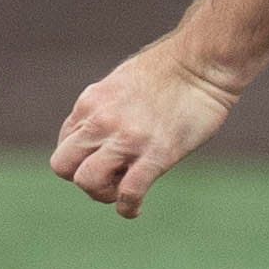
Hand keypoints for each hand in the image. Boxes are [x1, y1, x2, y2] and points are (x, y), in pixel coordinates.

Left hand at [50, 38, 240, 218]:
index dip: (82, 158)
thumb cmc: (173, 67)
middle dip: (81, 178)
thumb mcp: (123, 80)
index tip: (105, 160)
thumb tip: (106, 130)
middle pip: (63, 166)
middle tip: (109, 178)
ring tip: (122, 190)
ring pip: (88, 182)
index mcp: (91, 102)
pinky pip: (129, 193)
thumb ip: (107, 107)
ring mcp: (127, 138)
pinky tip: (136, 209)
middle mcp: (101, 121)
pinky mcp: (157, 153)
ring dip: (102, 194)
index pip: (65, 144)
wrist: (205, 59)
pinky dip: (128, 207)